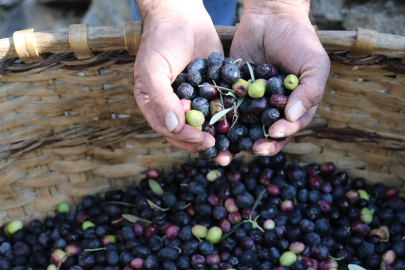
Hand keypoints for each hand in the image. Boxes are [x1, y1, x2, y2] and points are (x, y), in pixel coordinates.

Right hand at [133, 0, 232, 164]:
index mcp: (155, 105)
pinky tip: (243, 126)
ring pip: (206, 124)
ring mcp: (194, 99)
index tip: (202, 140)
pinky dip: (229, 118)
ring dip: (219, 138)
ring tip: (235, 150)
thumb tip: (173, 126)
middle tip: (222, 152)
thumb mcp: (153, 68)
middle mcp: (174, 106)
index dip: (185, 138)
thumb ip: (160, 97)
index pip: (169, 129)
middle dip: (204, 144)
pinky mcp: (212, 90)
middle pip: (188, 132)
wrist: (181, 15)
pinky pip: (220, 107)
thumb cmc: (161, 41)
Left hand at [230, 0, 329, 156]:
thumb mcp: (314, 64)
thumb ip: (310, 92)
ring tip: (232, 148)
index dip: (283, 134)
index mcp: (295, 105)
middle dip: (261, 143)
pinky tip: (216, 127)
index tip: (273, 132)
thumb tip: (292, 117)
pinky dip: (222, 119)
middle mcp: (273, 107)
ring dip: (239, 139)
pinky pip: (228, 108)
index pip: (290, 126)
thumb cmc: (298, 39)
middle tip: (252, 149)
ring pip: (246, 126)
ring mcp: (253, 100)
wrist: (270, 15)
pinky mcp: (234, 91)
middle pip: (267, 132)